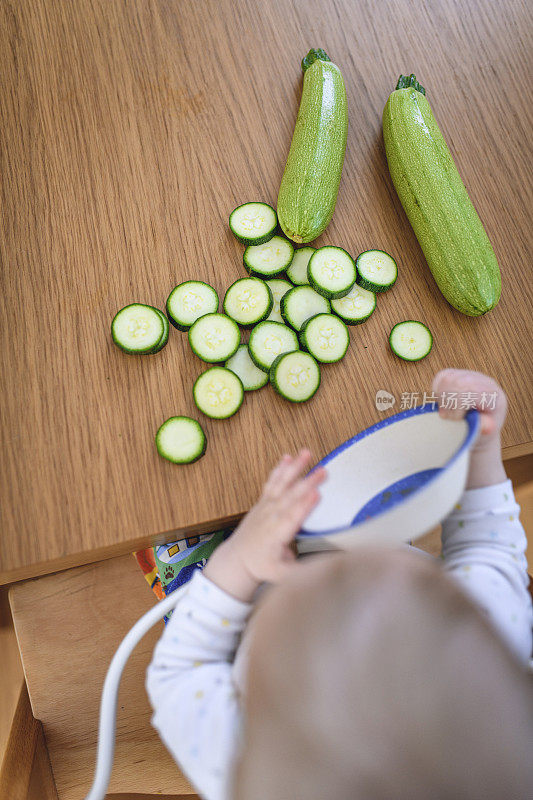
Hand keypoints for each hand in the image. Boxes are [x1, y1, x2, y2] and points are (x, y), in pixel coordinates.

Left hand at [203, 450, 325, 601]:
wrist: (237, 559)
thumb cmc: (261, 566)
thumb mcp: (282, 575)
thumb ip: (300, 572)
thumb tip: (323, 570)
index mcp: (277, 534)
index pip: (293, 518)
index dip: (305, 506)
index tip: (317, 494)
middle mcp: (271, 517)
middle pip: (292, 497)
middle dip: (308, 483)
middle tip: (323, 471)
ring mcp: (266, 507)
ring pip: (282, 484)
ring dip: (295, 468)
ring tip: (306, 453)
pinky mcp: (263, 501)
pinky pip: (272, 482)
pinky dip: (279, 469)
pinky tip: (287, 457)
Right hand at [432, 368, 506, 488]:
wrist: (478, 429)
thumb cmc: (481, 433)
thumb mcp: (483, 435)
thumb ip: (484, 429)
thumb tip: (488, 426)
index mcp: (494, 396)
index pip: (471, 390)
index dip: (457, 404)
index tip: (456, 419)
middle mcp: (485, 382)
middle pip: (457, 383)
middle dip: (448, 402)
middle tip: (448, 417)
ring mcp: (472, 376)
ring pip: (448, 378)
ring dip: (442, 398)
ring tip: (447, 411)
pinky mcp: (458, 374)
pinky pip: (442, 377)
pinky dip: (438, 391)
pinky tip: (444, 402)